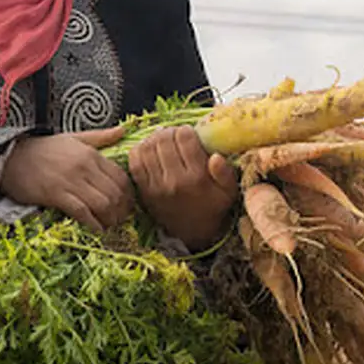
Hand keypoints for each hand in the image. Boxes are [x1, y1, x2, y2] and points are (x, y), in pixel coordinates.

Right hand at [0, 126, 132, 233]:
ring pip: (102, 203)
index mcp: (91, 154)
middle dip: (122, 210)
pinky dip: (93, 223)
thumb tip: (124, 130)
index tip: (129, 205)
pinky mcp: (55, 194)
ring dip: (110, 218)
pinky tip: (96, 229)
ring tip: (110, 224)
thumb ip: (100, 137)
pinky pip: (81, 212)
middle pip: (115, 193)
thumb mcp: (74, 138)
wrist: (12, 157)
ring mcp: (69, 181)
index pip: (121, 176)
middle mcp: (84, 167)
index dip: (129, 194)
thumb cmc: (44, 149)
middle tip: (121, 219)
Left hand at [129, 126, 239, 250]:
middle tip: (174, 135)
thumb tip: (216, 156)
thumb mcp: (228, 191)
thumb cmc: (212, 206)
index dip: (186, 130)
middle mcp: (174, 181)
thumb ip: (225, 173)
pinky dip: (139, 150)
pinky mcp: (143, 190)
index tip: (189, 134)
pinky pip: (135, 162)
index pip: (185, 139)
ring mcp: (156, 186)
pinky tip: (149, 150)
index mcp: (196, 178)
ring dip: (154, 138)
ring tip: (162, 140)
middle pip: (164, 140)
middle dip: (169, 132)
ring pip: (147, 148)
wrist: (192, 232)